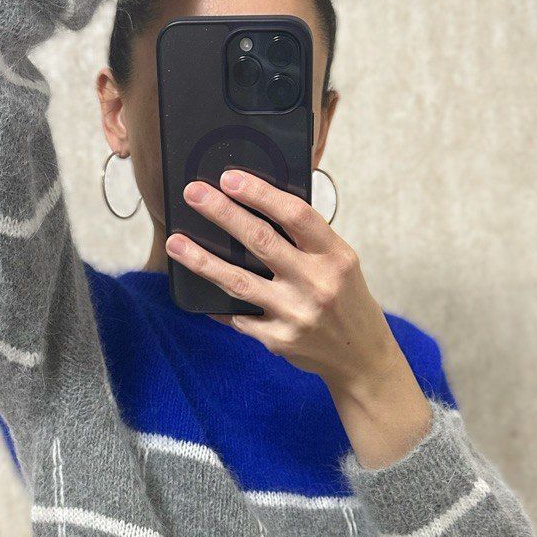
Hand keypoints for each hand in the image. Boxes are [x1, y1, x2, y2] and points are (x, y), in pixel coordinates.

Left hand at [165, 169, 434, 466]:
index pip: (295, 214)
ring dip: (201, 259)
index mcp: (335, 256)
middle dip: (222, 213)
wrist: (362, 358)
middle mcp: (316, 284)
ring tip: (174, 242)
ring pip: (237, 281)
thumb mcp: (341, 263)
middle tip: (193, 193)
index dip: (260, 193)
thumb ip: (308, 241)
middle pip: (260, 240)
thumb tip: (256, 208)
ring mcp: (295, 314)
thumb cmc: (347, 300)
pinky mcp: (279, 340)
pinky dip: (216, 302)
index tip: (229, 178)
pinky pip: (238, 316)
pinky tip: (196, 289)